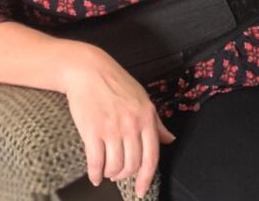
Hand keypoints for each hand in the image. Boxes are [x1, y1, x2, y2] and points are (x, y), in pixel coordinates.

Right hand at [61, 45, 175, 197]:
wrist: (88, 70)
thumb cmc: (115, 82)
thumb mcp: (142, 98)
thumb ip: (156, 122)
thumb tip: (169, 139)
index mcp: (146, 117)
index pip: (151, 156)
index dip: (147, 178)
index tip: (142, 191)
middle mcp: (131, 125)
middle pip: (133, 165)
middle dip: (125, 175)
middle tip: (119, 174)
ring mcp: (111, 129)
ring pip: (115, 166)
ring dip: (111, 173)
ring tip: (108, 170)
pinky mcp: (92, 131)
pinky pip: (96, 162)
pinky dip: (95, 173)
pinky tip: (95, 175)